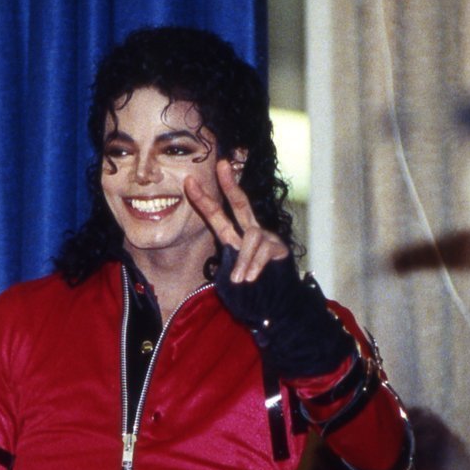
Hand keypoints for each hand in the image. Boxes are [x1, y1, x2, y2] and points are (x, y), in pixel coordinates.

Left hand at [184, 159, 289, 281]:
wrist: (277, 303)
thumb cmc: (253, 290)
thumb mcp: (233, 279)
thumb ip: (232, 269)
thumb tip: (234, 275)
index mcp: (235, 238)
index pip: (217, 216)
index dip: (203, 200)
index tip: (189, 181)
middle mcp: (251, 232)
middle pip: (241, 203)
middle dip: (230, 184)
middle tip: (222, 165)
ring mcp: (267, 238)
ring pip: (251, 236)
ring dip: (244, 259)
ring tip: (240, 280)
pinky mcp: (279, 248)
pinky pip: (263, 251)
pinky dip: (255, 266)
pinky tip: (251, 278)